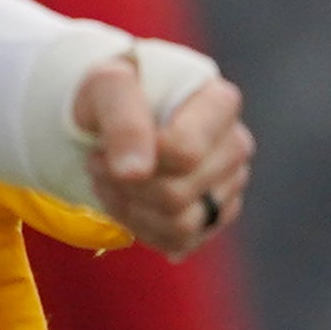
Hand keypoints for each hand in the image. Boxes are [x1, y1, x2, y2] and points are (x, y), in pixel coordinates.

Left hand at [72, 60, 250, 259]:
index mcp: (221, 102)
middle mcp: (235, 144)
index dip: (133, 161)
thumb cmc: (111, 93)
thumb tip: (135, 172)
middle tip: (95, 166)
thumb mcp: (106, 87)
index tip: (97, 149)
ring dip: (130, 211)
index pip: (184, 152)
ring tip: (110, 184)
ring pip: (182, 224)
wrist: (113, 113)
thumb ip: (124, 122)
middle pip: (178, 194)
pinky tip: (128, 203)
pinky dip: (143, 230)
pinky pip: (181, 242)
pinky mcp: (217, 213)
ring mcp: (230, 182)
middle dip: (125, 188)